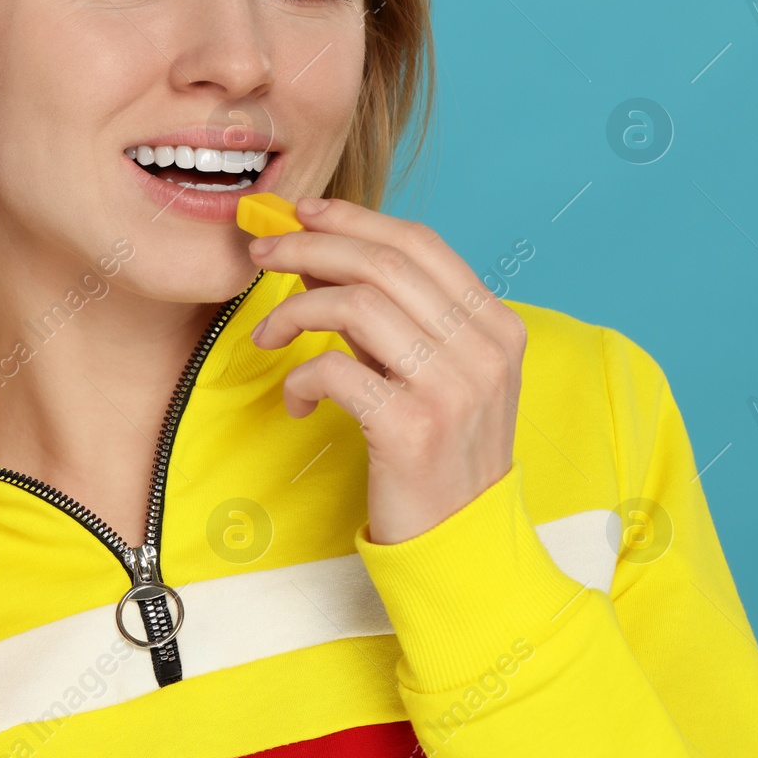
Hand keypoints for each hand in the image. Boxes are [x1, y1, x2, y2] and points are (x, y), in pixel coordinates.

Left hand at [247, 196, 525, 544]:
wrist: (463, 544)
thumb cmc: (438, 455)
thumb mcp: (435, 375)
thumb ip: (394, 320)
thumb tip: (321, 258)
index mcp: (496, 325)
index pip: (420, 242)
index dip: (354, 219)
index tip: (302, 214)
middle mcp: (483, 349)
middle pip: (382, 263)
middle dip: (308, 246)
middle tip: (262, 252)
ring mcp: (452, 388)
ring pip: (355, 304)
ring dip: (293, 310)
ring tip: (269, 335)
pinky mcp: (411, 428)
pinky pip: (333, 369)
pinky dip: (300, 376)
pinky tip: (296, 399)